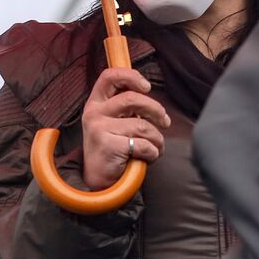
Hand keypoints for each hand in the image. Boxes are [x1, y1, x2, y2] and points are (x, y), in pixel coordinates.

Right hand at [80, 67, 170, 189]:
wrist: (99, 182)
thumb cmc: (113, 148)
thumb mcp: (113, 122)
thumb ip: (125, 106)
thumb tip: (147, 90)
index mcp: (95, 103)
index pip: (109, 76)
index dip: (131, 76)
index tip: (147, 86)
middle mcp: (94, 113)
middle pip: (132, 98)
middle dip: (155, 109)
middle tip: (164, 121)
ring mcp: (99, 129)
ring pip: (142, 125)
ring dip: (157, 138)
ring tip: (156, 147)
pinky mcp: (108, 146)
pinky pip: (143, 144)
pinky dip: (153, 152)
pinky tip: (149, 158)